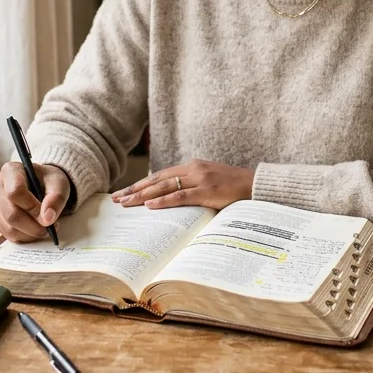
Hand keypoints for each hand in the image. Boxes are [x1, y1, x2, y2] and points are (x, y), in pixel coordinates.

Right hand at [0, 161, 71, 242]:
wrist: (41, 184)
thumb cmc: (48, 181)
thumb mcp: (59, 183)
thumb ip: (56, 198)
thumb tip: (47, 219)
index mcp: (10, 170)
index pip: (15, 192)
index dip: (32, 208)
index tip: (48, 217)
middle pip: (11, 214)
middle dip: (34, 226)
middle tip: (51, 228)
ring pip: (9, 228)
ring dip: (31, 233)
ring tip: (46, 228)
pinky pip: (8, 234)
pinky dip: (25, 237)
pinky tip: (35, 230)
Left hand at [111, 159, 254, 210]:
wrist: (256, 185)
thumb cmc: (234, 187)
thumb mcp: (210, 182)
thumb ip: (192, 187)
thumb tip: (172, 199)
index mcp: (192, 166)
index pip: (160, 175)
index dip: (141, 184)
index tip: (125, 192)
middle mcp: (192, 169)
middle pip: (157, 179)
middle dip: (135, 189)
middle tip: (116, 198)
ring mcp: (199, 179)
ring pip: (164, 187)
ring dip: (143, 196)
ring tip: (126, 202)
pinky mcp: (207, 190)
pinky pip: (180, 196)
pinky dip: (163, 200)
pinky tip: (150, 205)